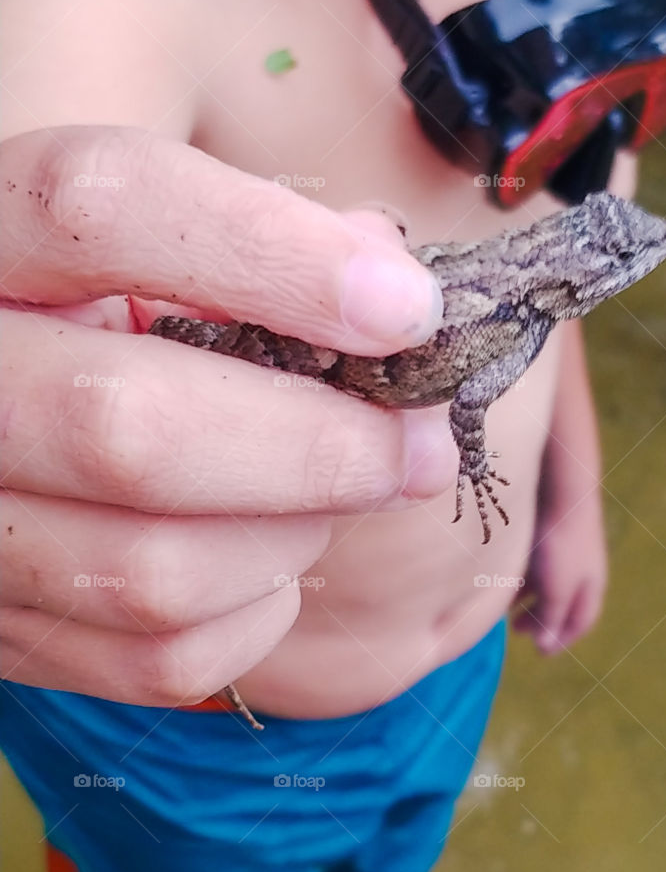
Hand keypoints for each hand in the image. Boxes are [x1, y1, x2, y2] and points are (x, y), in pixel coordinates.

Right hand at [0, 125, 455, 705]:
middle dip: (320, 447)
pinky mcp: (2, 633)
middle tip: (418, 446)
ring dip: (289, 537)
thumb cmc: (99, 316)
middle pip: (128, 429)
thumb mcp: (146, 247)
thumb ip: (259, 246)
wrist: (2, 406)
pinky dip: (255, 616)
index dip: (273, 257)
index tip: (407, 307)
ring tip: (326, 498)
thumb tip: (398, 296)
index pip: (100, 210)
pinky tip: (263, 562)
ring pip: (153, 573)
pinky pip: (160, 661)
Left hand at [513, 492, 606, 654]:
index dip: (562, 638)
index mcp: (591, 587)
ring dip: (528, 599)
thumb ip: (551, 619)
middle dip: (541, 619)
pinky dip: (522, 576)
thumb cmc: (562, 544)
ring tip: (506, 608)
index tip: (542, 652)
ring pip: (547, 584)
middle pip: (563, 604)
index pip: (581, 621)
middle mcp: (582, 571)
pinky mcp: (551, 534)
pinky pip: (537, 564)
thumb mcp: (557, 590)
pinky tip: (502, 577)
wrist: (561, 491)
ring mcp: (567, 551)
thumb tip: (545, 647)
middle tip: (517, 631)